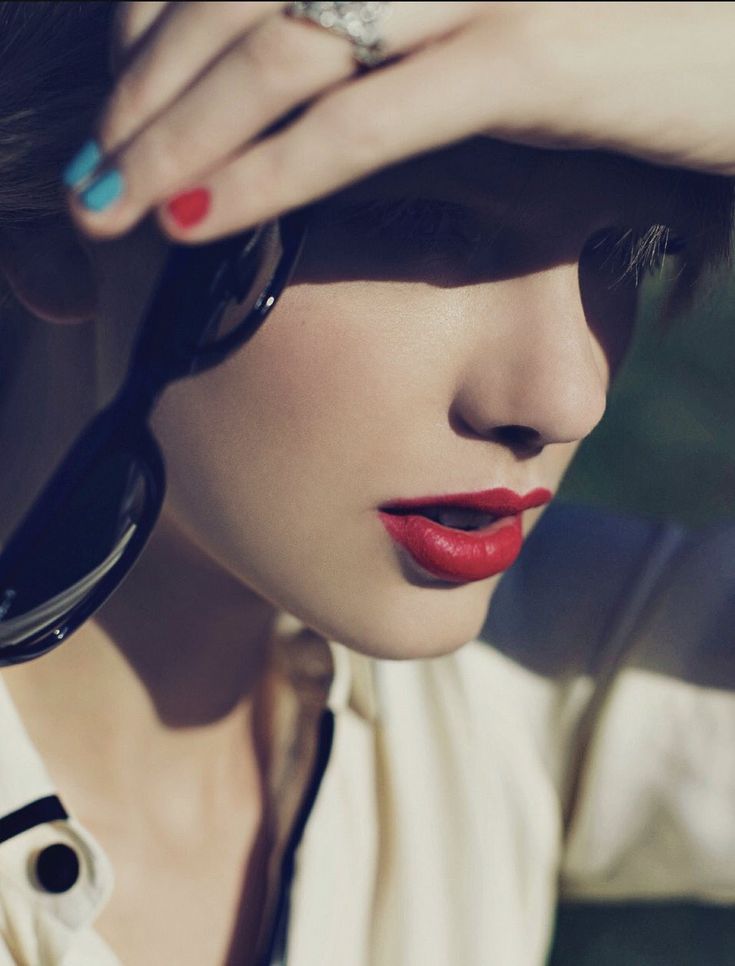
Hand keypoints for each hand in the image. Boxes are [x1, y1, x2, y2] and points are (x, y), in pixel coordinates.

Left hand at [64, 1, 734, 243]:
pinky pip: (365, 118)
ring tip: (106, 204)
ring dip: (175, 134)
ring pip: (282, 50)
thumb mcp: (496, 17)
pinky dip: (270, 169)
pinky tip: (194, 215)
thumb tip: (320, 88)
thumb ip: (402, 33)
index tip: (117, 117)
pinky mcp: (529, 52)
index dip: (156, 33)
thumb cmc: (637, 32)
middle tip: (85, 176)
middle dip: (141, 92)